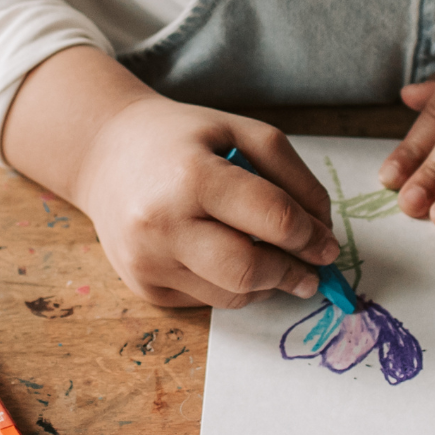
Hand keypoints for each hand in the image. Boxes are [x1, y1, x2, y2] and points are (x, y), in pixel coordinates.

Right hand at [3, 48, 338, 307]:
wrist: (104, 153)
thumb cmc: (182, 140)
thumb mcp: (243, 133)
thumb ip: (293, 178)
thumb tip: (324, 232)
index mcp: (191, 177)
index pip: (272, 219)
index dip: (311, 236)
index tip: (329, 244)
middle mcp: (162, 225)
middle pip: (250, 270)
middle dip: (293, 273)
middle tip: (315, 271)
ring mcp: (148, 262)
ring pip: (234, 295)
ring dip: (268, 283)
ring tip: (276, 260)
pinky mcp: (145, 288)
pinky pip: (210, 301)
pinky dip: (235, 286)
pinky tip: (230, 256)